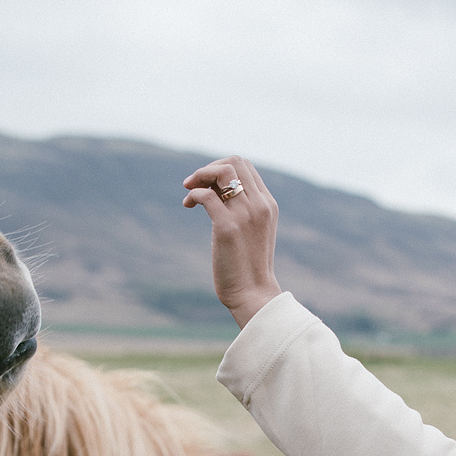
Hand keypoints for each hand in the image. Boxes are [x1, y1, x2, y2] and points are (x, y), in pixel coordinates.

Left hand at [182, 156, 282, 327]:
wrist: (253, 294)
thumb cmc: (248, 266)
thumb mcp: (251, 231)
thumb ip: (242, 210)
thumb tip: (215, 194)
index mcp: (267, 204)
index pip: (244, 166)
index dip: (221, 168)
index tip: (208, 186)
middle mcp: (259, 205)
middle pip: (234, 162)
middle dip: (209, 168)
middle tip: (194, 185)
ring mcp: (245, 215)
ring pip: (222, 172)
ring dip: (200, 175)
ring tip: (188, 190)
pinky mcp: (228, 227)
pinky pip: (206, 195)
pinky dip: (193, 194)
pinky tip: (188, 206)